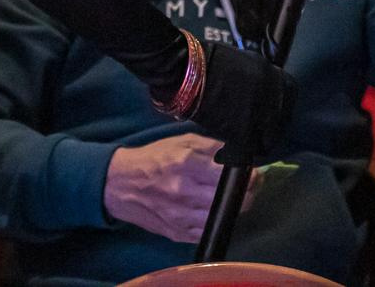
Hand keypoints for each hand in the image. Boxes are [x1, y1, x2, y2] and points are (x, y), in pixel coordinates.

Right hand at [104, 134, 256, 242]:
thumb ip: (212, 146)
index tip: (254, 172)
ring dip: (233, 207)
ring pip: (223, 217)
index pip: (231, 175)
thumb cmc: (154, 158)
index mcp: (186, 164)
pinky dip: (215, 220)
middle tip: (249, 185)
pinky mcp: (178, 233)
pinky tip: (213, 208)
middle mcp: (184, 192)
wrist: (120, 184)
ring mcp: (181, 216)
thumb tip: (239, 153)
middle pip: (233, 200)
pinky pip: (208, 230)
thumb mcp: (182, 141)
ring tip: (232, 196)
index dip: (249, 175)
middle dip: (248, 192)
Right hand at [190, 39, 295, 164]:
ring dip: (252, 145)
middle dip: (266, 133)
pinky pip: (245, 153)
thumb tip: (261, 98)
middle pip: (278, 126)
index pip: (289, 102)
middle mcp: (273, 97)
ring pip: (265, 143)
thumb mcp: (244, 65)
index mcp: (274, 76)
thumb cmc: (208, 63)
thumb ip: (259, 83)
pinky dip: (233, 156)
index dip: (278, 114)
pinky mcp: (243, 133)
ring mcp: (260, 115)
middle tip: (250, 137)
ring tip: (236, 146)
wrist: (187, 71)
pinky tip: (222, 154)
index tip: (268, 121)